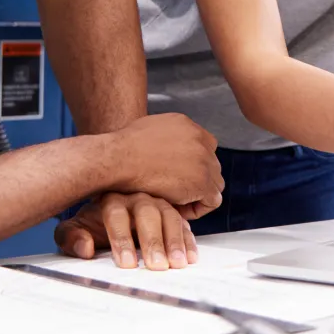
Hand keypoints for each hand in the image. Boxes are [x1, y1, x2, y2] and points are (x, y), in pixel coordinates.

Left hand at [55, 192, 199, 270]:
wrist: (104, 217)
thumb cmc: (90, 226)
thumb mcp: (72, 232)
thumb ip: (72, 238)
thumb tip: (85, 248)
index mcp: (110, 199)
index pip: (116, 214)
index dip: (122, 239)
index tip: (126, 264)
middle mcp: (136, 197)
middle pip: (148, 213)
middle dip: (153, 240)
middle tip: (156, 266)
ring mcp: (157, 203)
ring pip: (170, 216)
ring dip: (175, 240)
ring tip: (177, 264)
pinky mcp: (172, 214)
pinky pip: (184, 224)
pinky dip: (188, 241)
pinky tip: (190, 257)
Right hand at [102, 113, 222, 211]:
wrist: (119, 158)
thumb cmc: (122, 150)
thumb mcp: (148, 131)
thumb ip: (166, 139)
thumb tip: (165, 152)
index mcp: (187, 125)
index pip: (205, 146)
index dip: (194, 164)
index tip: (178, 176)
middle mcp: (199, 139)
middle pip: (212, 165)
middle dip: (197, 179)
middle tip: (175, 192)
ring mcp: (203, 160)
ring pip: (215, 183)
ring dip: (198, 194)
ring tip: (174, 202)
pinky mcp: (202, 182)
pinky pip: (212, 200)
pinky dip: (198, 208)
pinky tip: (177, 209)